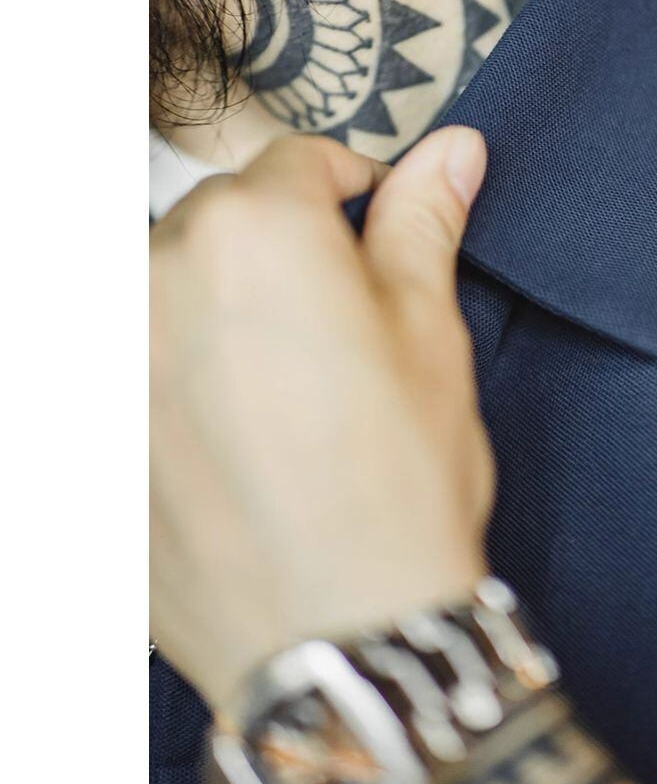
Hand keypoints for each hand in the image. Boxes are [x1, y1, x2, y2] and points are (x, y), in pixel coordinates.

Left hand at [150, 128, 493, 715]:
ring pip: (163, 288)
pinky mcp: (77, 429)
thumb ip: (423, 225)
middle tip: (337, 332)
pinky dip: (164, 373)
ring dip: (213, 309)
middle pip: (222, 219)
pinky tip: (222, 435)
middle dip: (280, 252)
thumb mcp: (432, 337)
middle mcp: (153, 272)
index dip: (358, 192)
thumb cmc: (397, 484)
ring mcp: (101, 353)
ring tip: (275, 391)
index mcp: (255, 231)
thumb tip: (453, 148)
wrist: (336, 635)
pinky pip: (125, 363)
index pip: (301, 162)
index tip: (380, 233)